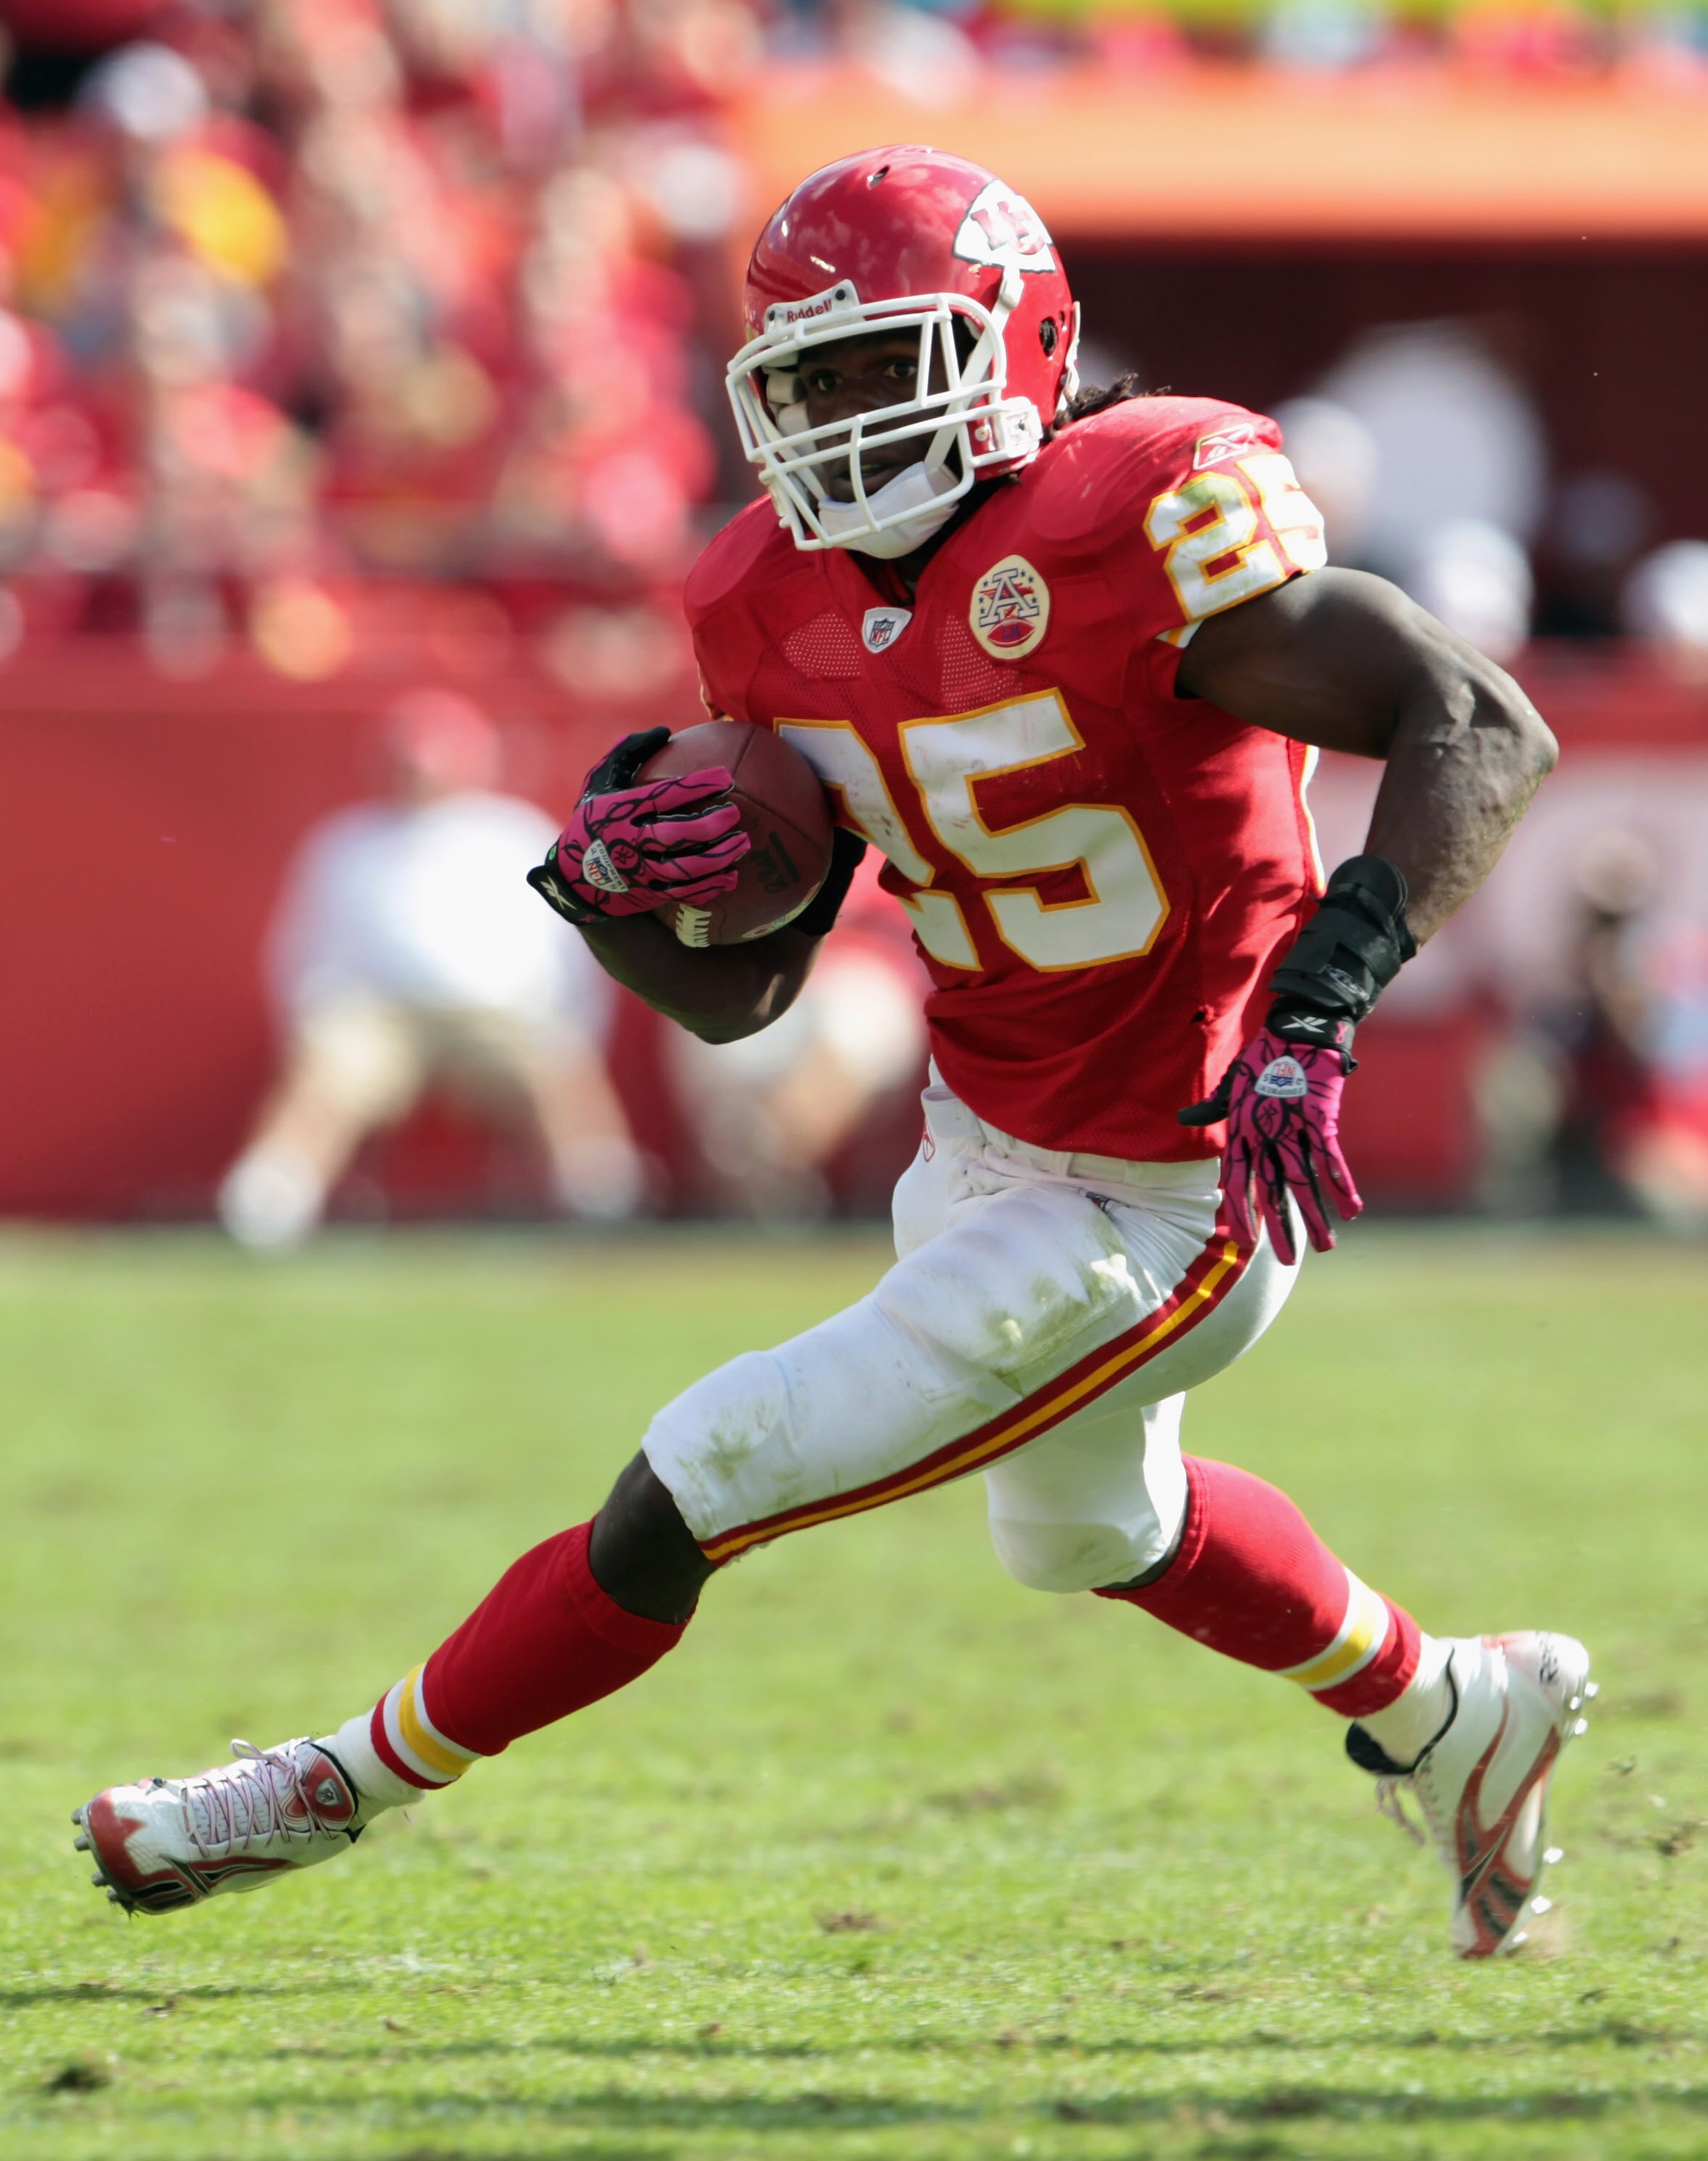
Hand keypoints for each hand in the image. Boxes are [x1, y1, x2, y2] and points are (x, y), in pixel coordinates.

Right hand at [527, 728, 749, 925]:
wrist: (572, 880)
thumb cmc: (592, 821)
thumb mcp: (599, 782)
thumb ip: (628, 753)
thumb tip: (665, 730)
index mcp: (620, 811)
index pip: (663, 795)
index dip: (697, 786)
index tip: (726, 777)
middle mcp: (629, 842)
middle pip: (674, 835)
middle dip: (709, 825)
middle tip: (734, 813)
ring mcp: (639, 872)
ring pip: (684, 868)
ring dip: (718, 857)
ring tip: (743, 843)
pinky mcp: (648, 895)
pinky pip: (683, 894)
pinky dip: (710, 887)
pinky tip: (732, 877)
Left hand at [1179, 1026, 1360, 1267]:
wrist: (1298, 1027)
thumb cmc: (1264, 1057)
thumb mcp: (1233, 1084)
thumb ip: (1213, 1107)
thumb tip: (1183, 1117)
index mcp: (1243, 1130)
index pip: (1237, 1179)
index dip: (1241, 1211)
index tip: (1244, 1242)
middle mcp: (1267, 1134)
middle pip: (1272, 1188)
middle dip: (1280, 1226)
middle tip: (1285, 1260)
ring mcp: (1295, 1127)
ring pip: (1303, 1180)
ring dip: (1316, 1215)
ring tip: (1327, 1247)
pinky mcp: (1321, 1117)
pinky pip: (1331, 1157)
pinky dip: (1342, 1182)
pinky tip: (1352, 1208)